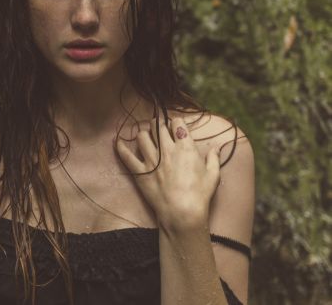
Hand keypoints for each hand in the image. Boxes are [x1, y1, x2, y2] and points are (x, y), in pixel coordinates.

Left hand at [115, 116, 220, 231]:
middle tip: (160, 127)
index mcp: (186, 148)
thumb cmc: (199, 195)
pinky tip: (117, 141)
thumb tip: (216, 148)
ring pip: (142, 136)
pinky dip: (121, 147)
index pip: (177, 123)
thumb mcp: (213, 176)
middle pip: (158, 126)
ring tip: (146, 134)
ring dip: (144, 132)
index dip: (176, 121)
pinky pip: (126, 156)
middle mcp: (167, 150)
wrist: (182, 212)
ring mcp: (151, 160)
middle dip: (159, 124)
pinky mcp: (140, 172)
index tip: (176, 125)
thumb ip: (213, 159)